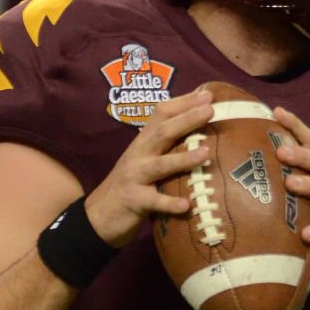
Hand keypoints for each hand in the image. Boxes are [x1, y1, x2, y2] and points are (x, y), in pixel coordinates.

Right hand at [84, 89, 213, 247]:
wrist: (99, 215)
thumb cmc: (131, 183)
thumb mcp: (144, 158)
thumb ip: (164, 143)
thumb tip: (195, 126)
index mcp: (143, 142)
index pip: (161, 114)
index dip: (183, 103)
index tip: (207, 94)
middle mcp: (139, 155)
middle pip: (162, 133)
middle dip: (187, 120)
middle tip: (210, 110)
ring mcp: (135, 177)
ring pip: (160, 165)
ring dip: (183, 158)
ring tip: (206, 153)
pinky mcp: (133, 201)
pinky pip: (153, 202)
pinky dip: (169, 203)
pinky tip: (186, 205)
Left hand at [273, 107, 309, 283]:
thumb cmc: (307, 212)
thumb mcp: (294, 191)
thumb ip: (274, 175)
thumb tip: (231, 161)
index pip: (308, 141)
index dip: (294, 125)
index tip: (276, 111)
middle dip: (301, 154)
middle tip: (281, 152)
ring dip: (309, 185)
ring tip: (291, 183)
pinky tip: (306, 234)